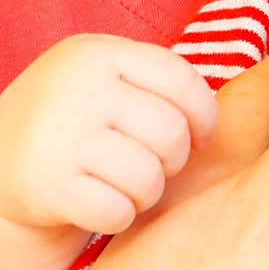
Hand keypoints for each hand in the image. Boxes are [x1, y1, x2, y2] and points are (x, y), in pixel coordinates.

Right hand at [0, 34, 217, 233]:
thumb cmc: (68, 124)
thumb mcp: (98, 80)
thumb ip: (152, 81)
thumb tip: (220, 114)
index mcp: (95, 52)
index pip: (180, 77)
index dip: (204, 113)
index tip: (201, 135)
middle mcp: (77, 88)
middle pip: (171, 131)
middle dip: (173, 160)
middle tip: (153, 166)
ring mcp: (59, 136)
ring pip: (150, 175)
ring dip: (147, 193)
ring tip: (127, 186)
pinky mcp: (48, 186)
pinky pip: (119, 211)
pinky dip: (118, 217)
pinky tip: (101, 207)